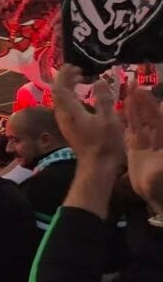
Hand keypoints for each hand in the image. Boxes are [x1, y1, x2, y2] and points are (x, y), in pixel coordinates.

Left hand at [53, 65, 124, 166]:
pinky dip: (70, 97)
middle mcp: (62, 114)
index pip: (59, 87)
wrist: (97, 166)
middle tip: (78, 70)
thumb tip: (98, 81)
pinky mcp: (68, 127)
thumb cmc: (103, 143)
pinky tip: (81, 97)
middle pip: (58, 92)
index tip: (73, 66)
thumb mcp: (108, 119)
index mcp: (69, 110)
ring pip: (60, 99)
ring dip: (68, 87)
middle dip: (65, 78)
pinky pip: (64, 106)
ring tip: (80, 79)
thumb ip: (103, 99)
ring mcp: (64, 122)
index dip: (64, 75)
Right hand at [124, 88, 162, 214]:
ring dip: (135, 106)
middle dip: (144, 101)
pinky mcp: (136, 148)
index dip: (154, 104)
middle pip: (151, 115)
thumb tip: (161, 118)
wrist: (158, 197)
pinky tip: (124, 109)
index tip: (147, 90)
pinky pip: (132, 130)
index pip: (160, 118)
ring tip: (128, 90)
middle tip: (134, 84)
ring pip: (141, 120)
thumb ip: (159, 149)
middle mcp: (158, 137)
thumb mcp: (162, 166)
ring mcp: (147, 142)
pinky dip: (128, 119)